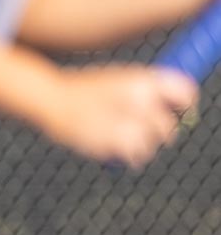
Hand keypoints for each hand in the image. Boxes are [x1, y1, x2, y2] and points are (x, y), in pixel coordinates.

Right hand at [39, 65, 197, 168]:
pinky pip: (137, 155)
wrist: (49, 99)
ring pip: (153, 143)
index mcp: (142, 79)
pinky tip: (115, 148)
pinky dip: (130, 156)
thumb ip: (148, 90)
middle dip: (159, 132)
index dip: (185, 105)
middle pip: (168, 125)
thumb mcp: (118, 78)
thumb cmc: (82, 89)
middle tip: (142, 130)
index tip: (179, 112)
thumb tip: (176, 105)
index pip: (185, 93)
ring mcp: (127, 121)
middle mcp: (140, 99)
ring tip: (119, 137)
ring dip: (142, 145)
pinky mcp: (114, 141)